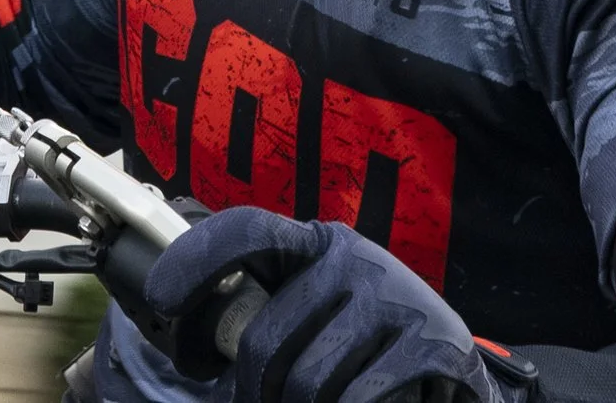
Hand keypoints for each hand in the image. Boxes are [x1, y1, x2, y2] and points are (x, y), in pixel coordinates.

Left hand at [144, 207, 511, 402]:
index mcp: (318, 243)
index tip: (160, 300)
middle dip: (252, 392)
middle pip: (265, 342)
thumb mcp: (318, 311)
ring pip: (305, 382)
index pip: (246, 231)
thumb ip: (268, 312)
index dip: (195, 261)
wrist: (456, 374)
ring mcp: (396, 298)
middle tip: (260, 402)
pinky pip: (354, 398)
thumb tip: (197, 343)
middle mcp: (355, 259)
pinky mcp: (434, 343)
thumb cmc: (365, 345)